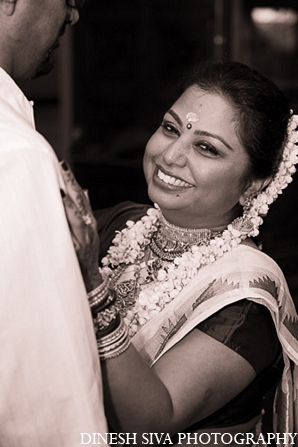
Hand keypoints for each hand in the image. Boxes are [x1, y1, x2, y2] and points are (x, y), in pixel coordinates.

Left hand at [60, 161, 101, 291]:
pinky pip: (72, 235)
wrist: (90, 279)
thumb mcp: (88, 231)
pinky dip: (67, 224)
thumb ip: (84, 211)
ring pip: (77, 217)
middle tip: (60, 167)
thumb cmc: (86, 254)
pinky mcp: (79, 249)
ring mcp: (84, 238)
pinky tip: (59, 216)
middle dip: (70, 184)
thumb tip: (84, 191)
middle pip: (80, 202)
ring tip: (59, 189)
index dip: (72, 181)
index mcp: (89, 221)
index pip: (81, 197)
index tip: (63, 166)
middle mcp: (89, 227)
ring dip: (69, 202)